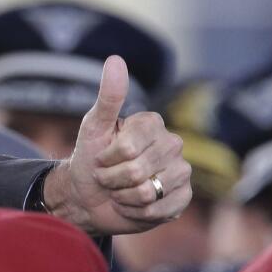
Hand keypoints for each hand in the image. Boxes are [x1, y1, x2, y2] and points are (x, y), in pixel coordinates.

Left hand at [44, 55, 191, 234]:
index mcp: (152, 124)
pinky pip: (159, 209)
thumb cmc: (90, 157)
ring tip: (119, 190)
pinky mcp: (182, 198)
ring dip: (123, 196)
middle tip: (107, 176)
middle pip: (137, 171)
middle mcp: (173, 144)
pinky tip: (131, 205)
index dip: (107, 158)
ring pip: (148, 192)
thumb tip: (116, 59)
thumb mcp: (93, 126)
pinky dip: (136, 212)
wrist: (89, 194)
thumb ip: (108, 96)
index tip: (101, 156)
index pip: (128, 149)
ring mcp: (181, 172)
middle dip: (112, 179)